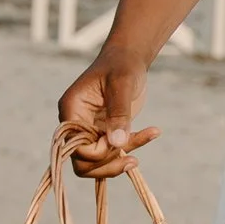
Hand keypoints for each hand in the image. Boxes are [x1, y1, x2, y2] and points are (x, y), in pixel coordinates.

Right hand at [57, 53, 153, 177]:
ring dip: (118, 162)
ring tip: (139, 157)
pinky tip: (153, 132)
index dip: (96, 152)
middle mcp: (75, 122)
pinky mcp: (103, 132)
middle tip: (133, 159)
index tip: (118, 142)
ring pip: (96, 162)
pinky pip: (114, 151)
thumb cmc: (122, 65)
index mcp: (71, 109)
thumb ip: (119, 113)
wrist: (129, 58)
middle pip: (82, 162)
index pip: (74, 146)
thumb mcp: (122, 84)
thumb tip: (116, 143)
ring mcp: (89, 129)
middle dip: (107, 165)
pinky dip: (132, 147)